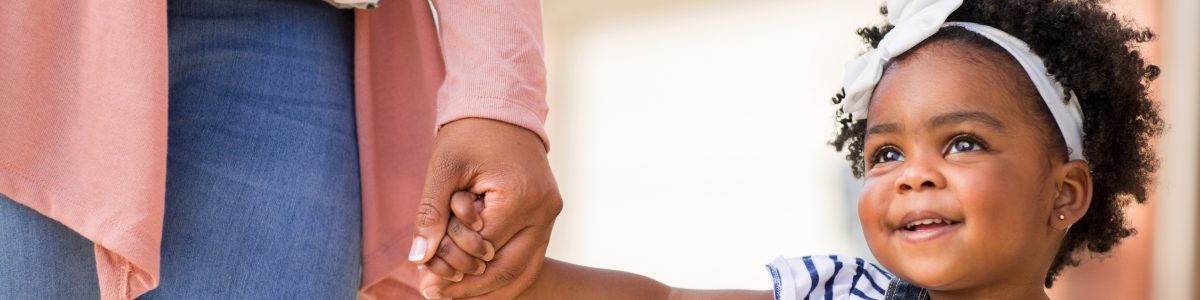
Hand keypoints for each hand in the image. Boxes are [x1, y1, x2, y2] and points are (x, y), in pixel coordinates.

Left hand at [409, 118, 562, 298]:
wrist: (503, 105)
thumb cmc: (470, 131)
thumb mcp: (443, 167)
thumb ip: (431, 213)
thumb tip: (418, 258)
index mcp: (520, 197)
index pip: (482, 250)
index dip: (450, 267)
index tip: (422, 282)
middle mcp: (544, 210)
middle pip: (506, 269)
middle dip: (469, 287)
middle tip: (433, 294)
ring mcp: (550, 214)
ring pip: (522, 270)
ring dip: (487, 287)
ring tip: (451, 294)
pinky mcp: (547, 214)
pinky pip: (528, 256)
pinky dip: (502, 272)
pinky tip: (473, 280)